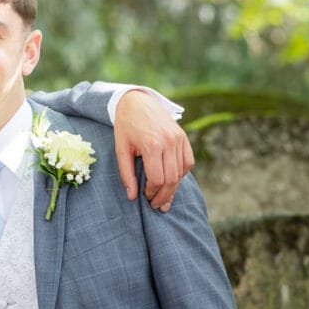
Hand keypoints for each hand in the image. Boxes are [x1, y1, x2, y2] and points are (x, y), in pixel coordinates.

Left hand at [114, 90, 194, 210]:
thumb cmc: (126, 126)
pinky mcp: (184, 137)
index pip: (157, 179)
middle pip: (172, 179)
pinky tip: (172, 180)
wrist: (137, 102)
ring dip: (173, 188)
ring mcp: (179, 139)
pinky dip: (182, 174)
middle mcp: (168, 142)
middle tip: (157, 205)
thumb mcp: (120, 149)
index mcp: (151, 145)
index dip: (152, 192)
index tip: (145, 197)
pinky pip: (188, 162)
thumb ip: (126, 174)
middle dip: (164, 196)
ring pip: (181, 173)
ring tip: (164, 197)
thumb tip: (132, 196)